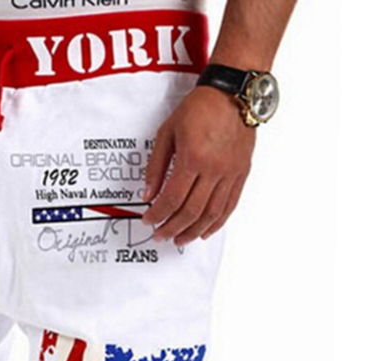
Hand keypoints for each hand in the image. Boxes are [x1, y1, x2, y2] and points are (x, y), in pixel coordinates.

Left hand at [141, 85, 254, 244]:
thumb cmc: (200, 107)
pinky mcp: (242, 173)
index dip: (157, 215)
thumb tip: (147, 194)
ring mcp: (230, 173)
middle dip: (172, 229)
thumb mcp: (167, 132)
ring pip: (211, 214)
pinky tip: (205, 231)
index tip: (148, 221)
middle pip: (190, 212)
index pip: (171, 199)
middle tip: (161, 236)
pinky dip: (217, 223)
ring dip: (193, 232)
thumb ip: (156, 166)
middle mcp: (214, 169)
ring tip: (180, 239)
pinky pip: (230, 206)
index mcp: (193, 158)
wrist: (233, 92)